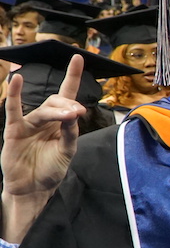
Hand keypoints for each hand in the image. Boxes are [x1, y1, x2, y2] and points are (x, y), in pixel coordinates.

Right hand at [0, 55, 84, 242]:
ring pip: (44, 111)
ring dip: (57, 111)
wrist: (34, 189)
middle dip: (69, 105)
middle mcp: (45, 120)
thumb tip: (74, 113)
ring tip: (70, 114)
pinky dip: (15, 95)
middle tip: (77, 113)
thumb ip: (71, 133)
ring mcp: (29, 125)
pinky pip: (14, 111)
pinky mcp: (14, 132)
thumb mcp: (67, 152)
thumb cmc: (51, 169)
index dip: (72, 76)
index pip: (68, 95)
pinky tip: (17, 80)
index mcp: (61, 123)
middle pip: (57, 102)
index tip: (78, 57)